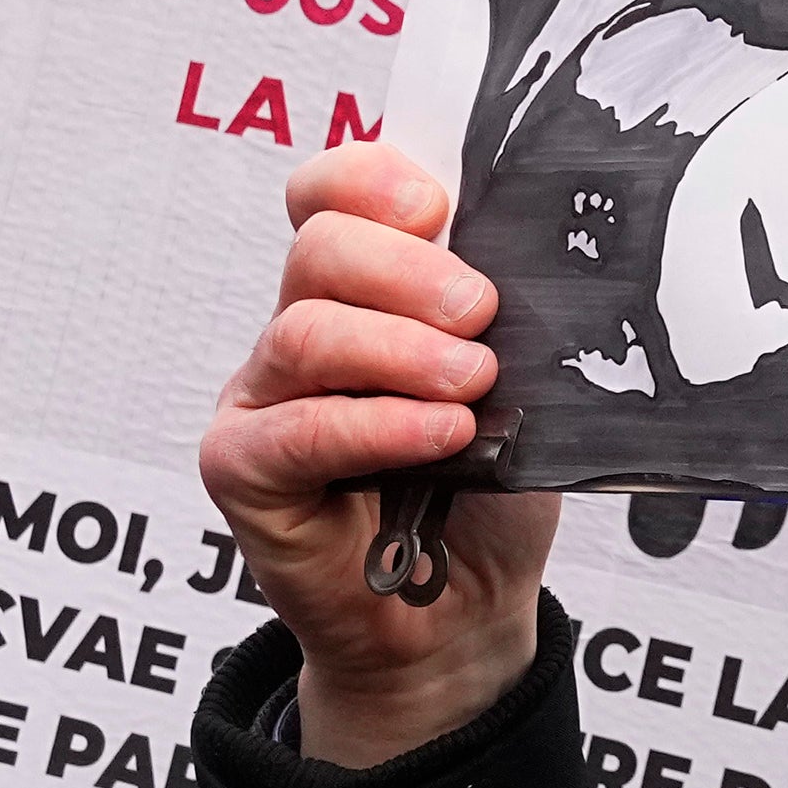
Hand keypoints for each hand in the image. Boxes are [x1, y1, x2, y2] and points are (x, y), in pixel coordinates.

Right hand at [202, 142, 559, 762]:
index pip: (333, 192)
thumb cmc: (486, 487)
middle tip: (482, 312)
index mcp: (364, 287)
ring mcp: (265, 395)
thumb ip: (506, 314)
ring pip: (306, 331)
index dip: (374, 179)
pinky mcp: (243, 468)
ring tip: (475, 382)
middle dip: (410, 269)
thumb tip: (544, 256)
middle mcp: (303, 327)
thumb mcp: (518, 379)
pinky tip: (440, 434)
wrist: (461, 609)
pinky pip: (295, 430)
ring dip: (402, 351)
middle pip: (320, 247)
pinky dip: (378, 425)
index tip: (441, 204)